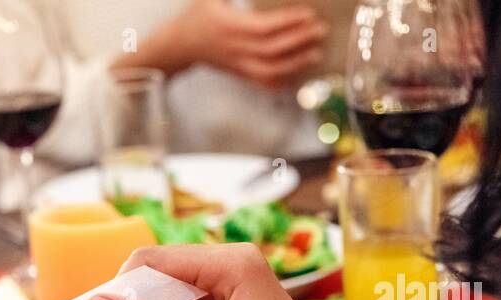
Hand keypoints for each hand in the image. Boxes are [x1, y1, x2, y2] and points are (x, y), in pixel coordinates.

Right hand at [181, 0, 325, 88]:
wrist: (179, 45)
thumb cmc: (197, 16)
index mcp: (229, 27)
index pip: (264, 28)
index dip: (289, 22)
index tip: (309, 14)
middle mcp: (234, 49)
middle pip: (272, 50)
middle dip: (299, 41)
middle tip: (321, 31)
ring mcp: (237, 64)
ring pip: (270, 71)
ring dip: (295, 64)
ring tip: (316, 53)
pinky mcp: (239, 73)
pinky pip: (262, 83)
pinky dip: (282, 82)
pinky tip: (299, 74)